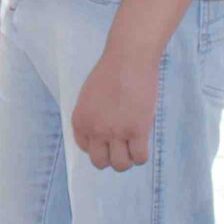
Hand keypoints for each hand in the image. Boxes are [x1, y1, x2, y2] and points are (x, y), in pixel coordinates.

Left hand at [71, 43, 160, 169]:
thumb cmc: (111, 72)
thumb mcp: (89, 96)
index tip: (109, 137)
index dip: (99, 145)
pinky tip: (143, 143)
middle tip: (122, 146)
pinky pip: (139, 158)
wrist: (128, 59)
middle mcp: (95, 130)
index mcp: (80, 120)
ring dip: (127, 159)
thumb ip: (91, 116)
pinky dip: (142, 156)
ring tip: (133, 145)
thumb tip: (101, 135)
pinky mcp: (136, 130)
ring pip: (120, 165)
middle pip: (100, 162)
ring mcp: (115, 132)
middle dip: (111, 157)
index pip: (85, 148)